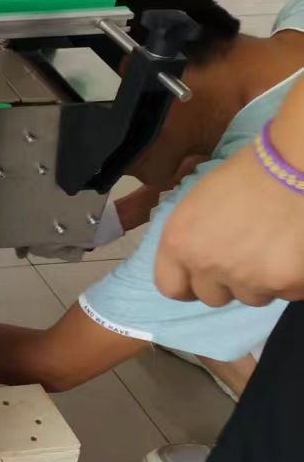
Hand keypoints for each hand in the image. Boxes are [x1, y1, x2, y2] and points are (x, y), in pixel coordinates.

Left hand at [155, 146, 303, 305]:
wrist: (293, 164)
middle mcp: (206, 265)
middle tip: (248, 257)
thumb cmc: (247, 174)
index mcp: (178, 242)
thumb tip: (197, 261)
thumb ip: (192, 239)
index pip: (170, 287)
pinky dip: (293, 279)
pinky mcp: (283, 282)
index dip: (188, 284)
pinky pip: (287, 293)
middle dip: (228, 283)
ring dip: (262, 281)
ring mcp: (246, 277)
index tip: (204, 278)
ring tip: (275, 248)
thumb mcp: (198, 204)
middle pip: (212, 297)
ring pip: (252, 297)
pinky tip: (296, 252)